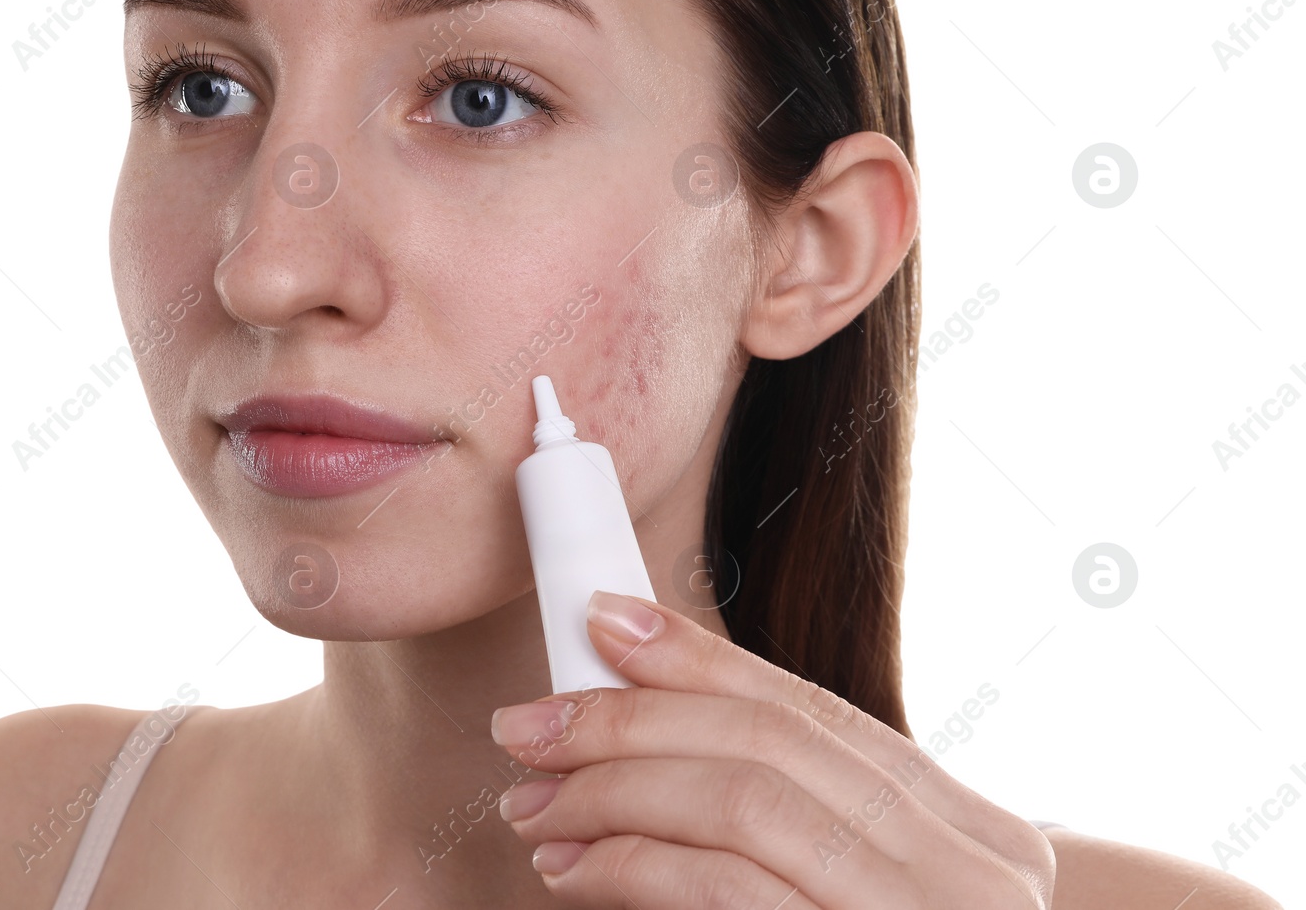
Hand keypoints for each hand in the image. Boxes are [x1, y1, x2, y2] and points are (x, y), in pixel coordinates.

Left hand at [490, 590, 1055, 907]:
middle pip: (772, 746)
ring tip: (537, 807)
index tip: (603, 624)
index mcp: (975, 834)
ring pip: (747, 806)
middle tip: (531, 729)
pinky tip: (574, 873)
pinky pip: (729, 896)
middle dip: (632, 722)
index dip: (700, 657)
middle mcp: (971, 876)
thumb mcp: (868, 889)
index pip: (815, 712)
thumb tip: (639, 724)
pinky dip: (636, 870)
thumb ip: (789, 819)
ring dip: (617, 792)